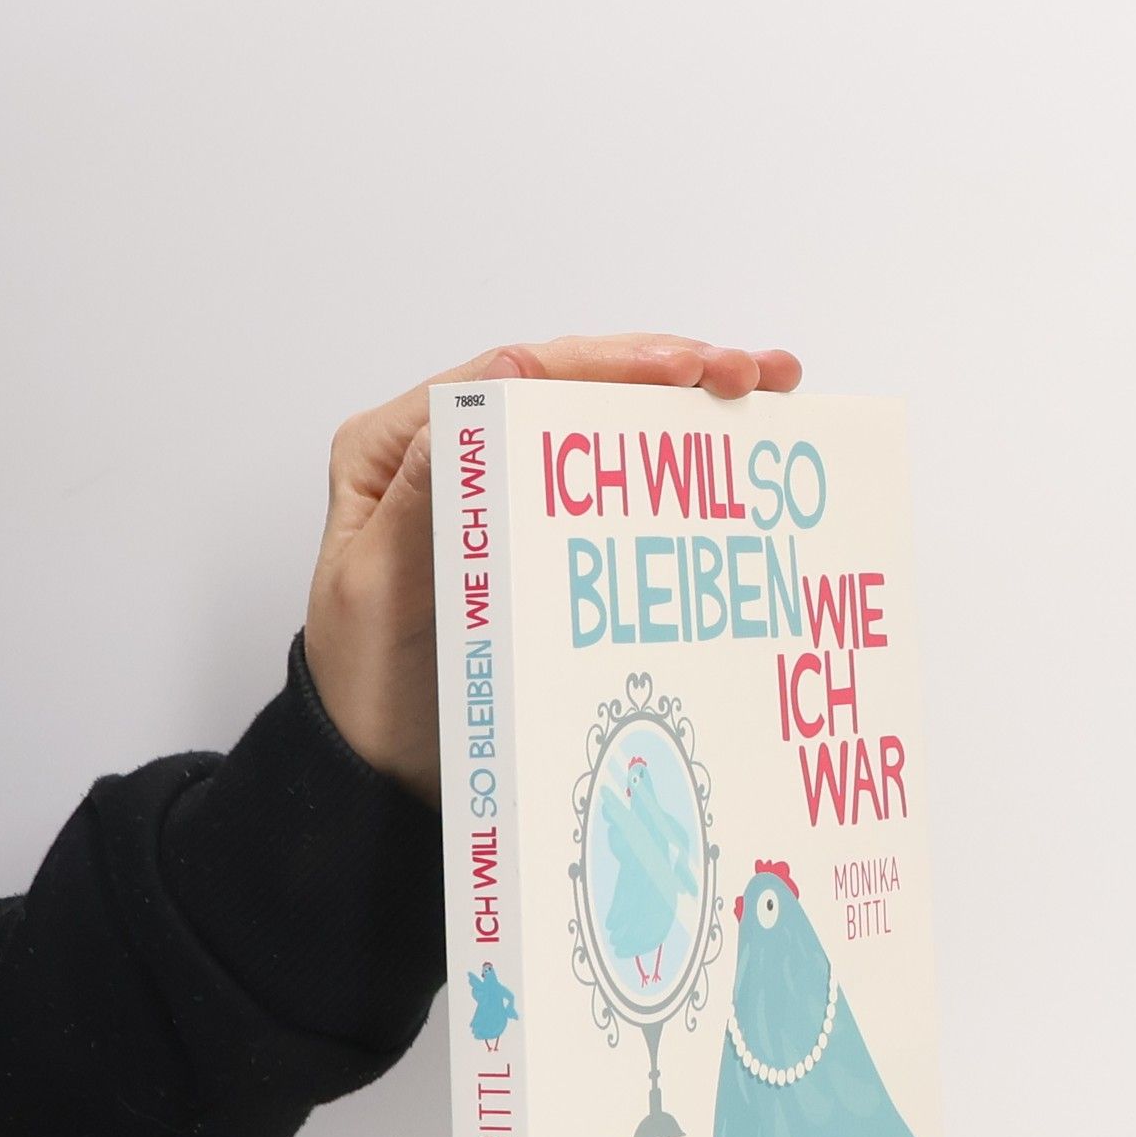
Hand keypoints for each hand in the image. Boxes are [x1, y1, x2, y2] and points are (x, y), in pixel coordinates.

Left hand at [304, 335, 802, 805]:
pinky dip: (674, 466)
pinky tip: (734, 453)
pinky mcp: (536, 537)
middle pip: (569, 385)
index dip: (608, 364)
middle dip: (668, 368)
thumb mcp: (377, 590)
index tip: (687, 370)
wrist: (379, 772)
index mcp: (397, 448)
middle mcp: (449, 454)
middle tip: (754, 373)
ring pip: (600, 426)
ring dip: (685, 403)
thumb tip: (501, 382)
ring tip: (769, 388)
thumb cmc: (366, 690)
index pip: (514, 375)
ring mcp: (500, 493)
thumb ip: (425, 489)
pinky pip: (611, 489)